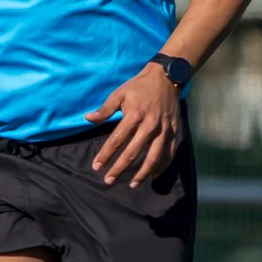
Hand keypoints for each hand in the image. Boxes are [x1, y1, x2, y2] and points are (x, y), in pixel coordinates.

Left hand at [85, 64, 181, 187]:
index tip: (97, 167)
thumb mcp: (119, 93)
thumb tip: (87, 118)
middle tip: (109, 181)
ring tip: (132, 184)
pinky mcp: (175, 131)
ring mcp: (164, 130)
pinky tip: (154, 174)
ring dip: (143, 173)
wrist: (166, 78)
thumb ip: (105, 109)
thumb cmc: (139, 86)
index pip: (116, 140)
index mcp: (134, 115)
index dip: (105, 155)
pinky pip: (169, 153)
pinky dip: (162, 166)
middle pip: (133, 152)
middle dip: (120, 168)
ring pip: (154, 157)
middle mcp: (150, 125)